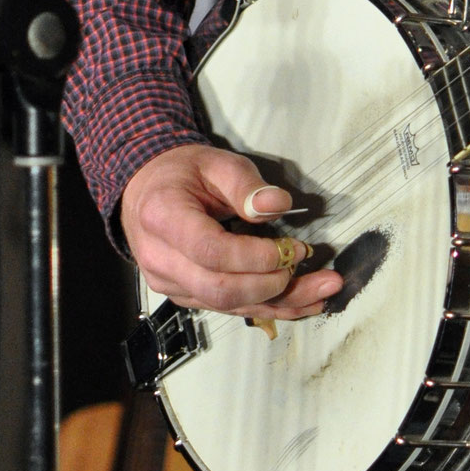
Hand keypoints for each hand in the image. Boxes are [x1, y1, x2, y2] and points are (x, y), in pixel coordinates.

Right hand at [121, 143, 342, 319]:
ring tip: (321, 295)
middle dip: (272, 287)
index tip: (295, 248)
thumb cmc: (184, 172)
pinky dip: (264, 307)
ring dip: (278, 304)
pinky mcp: (183, 295)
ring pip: (225, 305)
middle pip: (218, 289)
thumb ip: (246, 185)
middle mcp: (160, 259)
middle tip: (314, 273)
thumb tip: (278, 205)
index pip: (211, 251)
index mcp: (164, 218)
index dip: (256, 257)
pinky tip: (299, 304)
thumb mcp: (217, 163)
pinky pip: (225, 308)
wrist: (148, 190)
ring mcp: (169, 283)